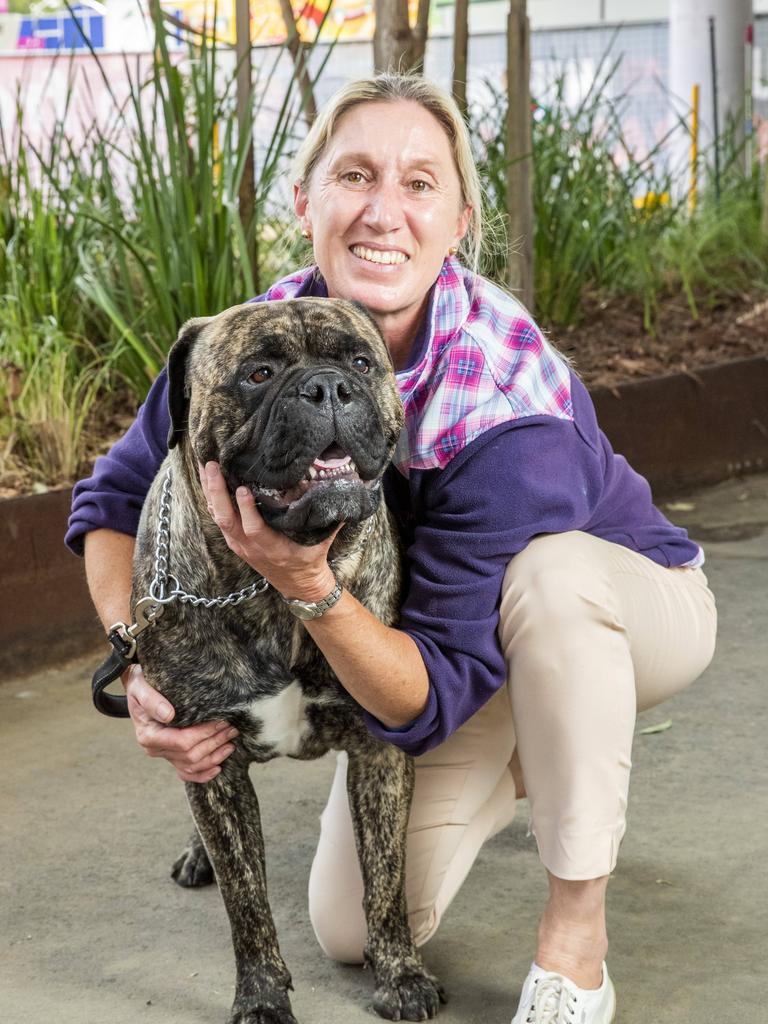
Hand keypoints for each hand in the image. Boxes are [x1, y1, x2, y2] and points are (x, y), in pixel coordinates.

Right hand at [123, 664, 238, 783]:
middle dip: (215, 742)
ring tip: (231, 742)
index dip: (204, 734)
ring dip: (214, 756)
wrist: (139, 690)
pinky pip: (186, 773)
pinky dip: (202, 774)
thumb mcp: (140, 687)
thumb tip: (168, 715)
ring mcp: (164, 754)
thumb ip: (151, 700)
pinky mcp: (171, 756)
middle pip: (190, 755)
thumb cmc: (141, 686)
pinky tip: (217, 768)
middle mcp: (156, 749)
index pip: (182, 741)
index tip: (221, 721)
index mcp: (149, 735)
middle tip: (233, 728)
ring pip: (192, 765)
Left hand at [199, 460, 340, 599]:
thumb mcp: (321, 541)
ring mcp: (238, 543)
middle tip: (213, 466)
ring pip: (217, 516)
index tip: (242, 488)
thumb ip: (329, 519)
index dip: (246, 509)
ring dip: (210, 491)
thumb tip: (341, 490)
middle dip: (217, 492)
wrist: (298, 585)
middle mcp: (250, 546)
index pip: (253, 529)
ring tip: (205, 465)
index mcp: (272, 548)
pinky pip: (218, 517)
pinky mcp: (233, 539)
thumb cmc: (310, 560)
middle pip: (226, 519)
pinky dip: (211, 497)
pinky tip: (207, 479)